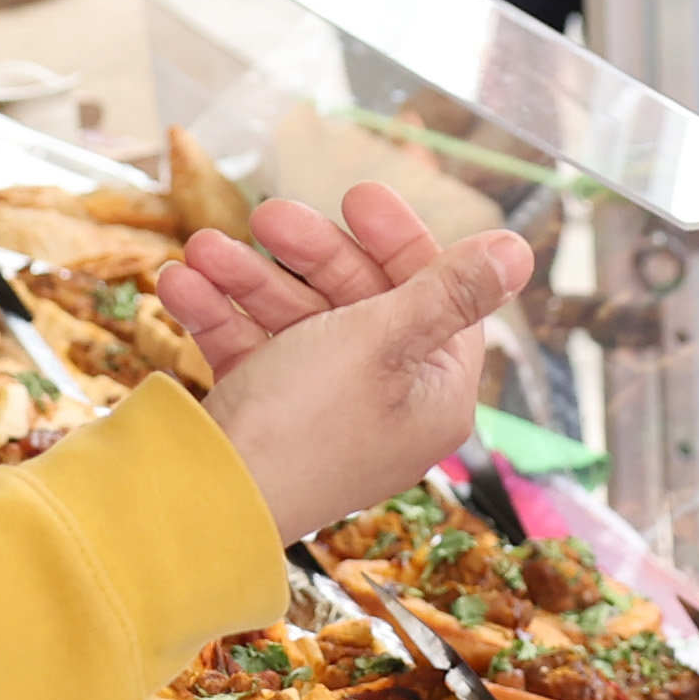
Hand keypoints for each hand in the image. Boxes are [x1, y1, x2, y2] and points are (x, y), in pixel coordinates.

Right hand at [180, 186, 544, 538]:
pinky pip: (249, 351)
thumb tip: (519, 251)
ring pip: (294, 320)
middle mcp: (383, 404)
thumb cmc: (308, 423)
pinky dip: (216, 316)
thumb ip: (449, 290)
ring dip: (246, 277)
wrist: (205, 503)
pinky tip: (179, 284)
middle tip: (268, 216)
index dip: (397, 242)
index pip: (434, 297)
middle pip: (359, 301)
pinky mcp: (266, 417)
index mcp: (433, 393)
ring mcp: (320, 412)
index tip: (358, 196)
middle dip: (307, 253)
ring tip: (203, 248)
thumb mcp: (384, 340)